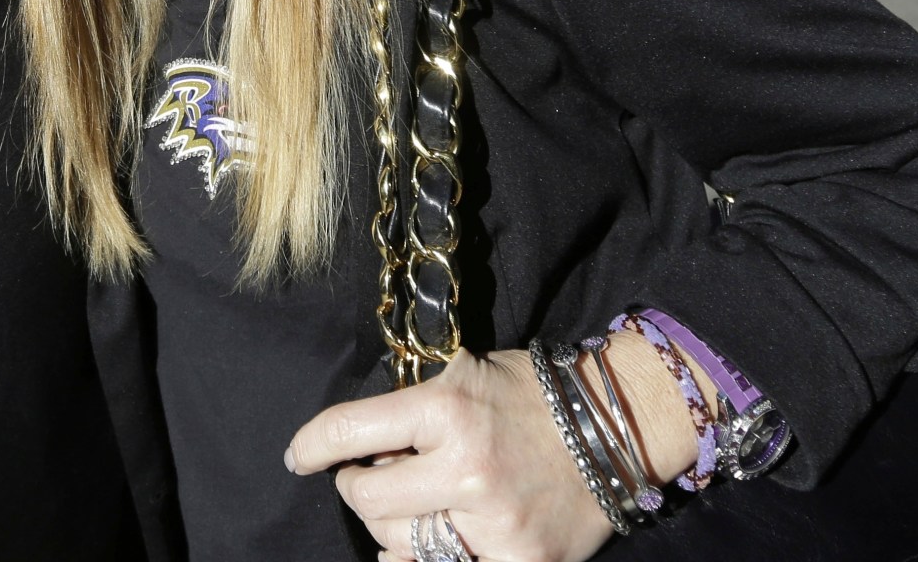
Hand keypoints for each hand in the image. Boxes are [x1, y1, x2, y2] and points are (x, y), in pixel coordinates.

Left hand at [288, 350, 614, 561]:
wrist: (617, 427)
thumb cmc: (531, 395)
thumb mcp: (465, 374)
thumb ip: (412, 406)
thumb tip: (354, 445)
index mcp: (448, 409)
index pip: (349, 430)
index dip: (313, 445)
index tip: (300, 457)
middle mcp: (467, 468)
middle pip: (367, 499)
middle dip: (356, 488)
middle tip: (367, 479)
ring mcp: (494, 522)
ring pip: (398, 543)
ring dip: (390, 526)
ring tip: (410, 505)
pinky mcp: (519, 560)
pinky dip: (426, 560)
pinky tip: (429, 543)